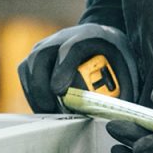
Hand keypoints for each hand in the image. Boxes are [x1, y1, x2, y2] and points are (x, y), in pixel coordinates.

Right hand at [17, 23, 137, 112]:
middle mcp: (62, 36)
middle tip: (52, 109)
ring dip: (35, 92)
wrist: (103, 38)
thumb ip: (123, 90)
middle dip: (42, 85)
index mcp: (89, 35)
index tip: (60, 90)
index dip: (63, 68)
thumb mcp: (127, 68)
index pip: (71, 47)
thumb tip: (117, 117)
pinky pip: (25, 73)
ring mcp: (46, 45)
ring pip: (29, 65)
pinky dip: (31, 92)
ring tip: (49, 112)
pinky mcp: (36, 57)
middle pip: (41, 54)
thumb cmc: (115, 56)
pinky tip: (45, 107)